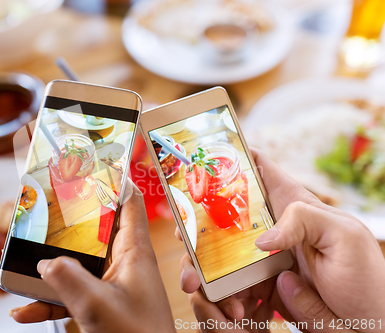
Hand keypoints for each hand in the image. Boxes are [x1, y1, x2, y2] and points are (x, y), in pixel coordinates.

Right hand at [11, 183, 175, 332]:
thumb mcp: (98, 306)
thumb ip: (68, 280)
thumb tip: (45, 262)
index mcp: (134, 252)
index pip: (129, 203)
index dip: (115, 181)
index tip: (93, 165)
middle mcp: (124, 262)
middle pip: (95, 230)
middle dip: (69, 223)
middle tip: (43, 210)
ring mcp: (112, 283)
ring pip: (78, 263)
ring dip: (51, 267)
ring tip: (22, 265)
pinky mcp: (103, 303)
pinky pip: (73, 294)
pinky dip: (50, 300)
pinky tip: (24, 311)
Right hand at [178, 149, 384, 332]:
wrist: (370, 329)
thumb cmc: (368, 278)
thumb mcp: (344, 236)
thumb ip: (303, 219)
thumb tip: (260, 240)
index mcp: (290, 205)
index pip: (256, 170)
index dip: (229, 159)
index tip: (199, 160)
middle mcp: (270, 228)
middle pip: (222, 217)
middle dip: (197, 231)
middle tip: (184, 248)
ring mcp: (261, 259)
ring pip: (219, 257)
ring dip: (206, 274)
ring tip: (207, 293)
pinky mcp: (260, 287)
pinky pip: (230, 288)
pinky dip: (224, 300)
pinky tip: (234, 312)